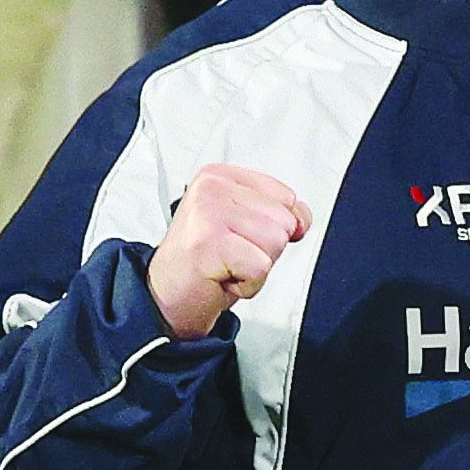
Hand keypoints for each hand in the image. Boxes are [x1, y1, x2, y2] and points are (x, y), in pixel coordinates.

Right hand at [148, 162, 309, 337]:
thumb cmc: (208, 259)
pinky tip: (223, 277)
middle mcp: (211, 188)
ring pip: (275, 242)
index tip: (240, 236)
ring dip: (257, 267)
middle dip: (266, 249)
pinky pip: (261, 267)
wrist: (167, 293)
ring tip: (227, 265)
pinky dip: (249, 284)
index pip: (287, 198)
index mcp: (220, 176)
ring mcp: (207, 213)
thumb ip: (282, 213)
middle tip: (232, 254)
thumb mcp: (249, 225)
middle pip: (283, 221)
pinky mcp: (208, 242)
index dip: (274, 227)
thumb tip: (301, 219)